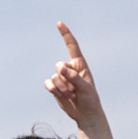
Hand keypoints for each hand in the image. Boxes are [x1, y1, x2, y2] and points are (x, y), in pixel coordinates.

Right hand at [44, 22, 113, 138]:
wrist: (85, 114)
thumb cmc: (90, 99)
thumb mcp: (86, 88)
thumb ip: (73, 76)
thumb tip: (59, 68)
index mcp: (80, 65)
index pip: (72, 46)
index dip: (65, 34)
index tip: (59, 23)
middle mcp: (69, 68)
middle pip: (59, 66)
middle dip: (65, 79)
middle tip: (75, 91)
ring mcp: (61, 77)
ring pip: (54, 77)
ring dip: (61, 88)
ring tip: (72, 95)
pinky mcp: (54, 87)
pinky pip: (47, 84)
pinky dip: (53, 90)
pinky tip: (60, 95)